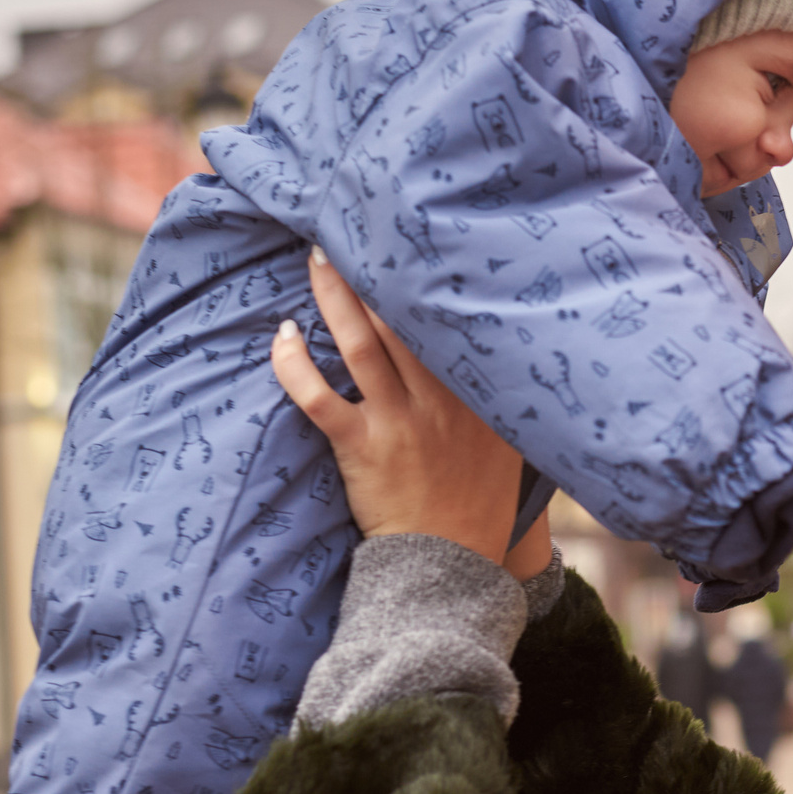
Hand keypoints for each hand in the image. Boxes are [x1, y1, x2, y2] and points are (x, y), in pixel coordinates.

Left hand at [271, 248, 549, 575]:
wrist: (449, 566)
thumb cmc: (476, 505)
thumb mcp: (509, 447)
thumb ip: (498, 400)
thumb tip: (494, 351)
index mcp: (477, 398)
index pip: (451, 324)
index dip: (428, 278)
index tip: (412, 239)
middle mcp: (441, 402)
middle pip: (402, 321)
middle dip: (374, 270)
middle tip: (351, 227)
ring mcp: (400, 424)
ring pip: (362, 345)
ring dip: (335, 298)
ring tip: (317, 259)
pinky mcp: (361, 449)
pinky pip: (319, 398)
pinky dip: (296, 365)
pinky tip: (284, 336)